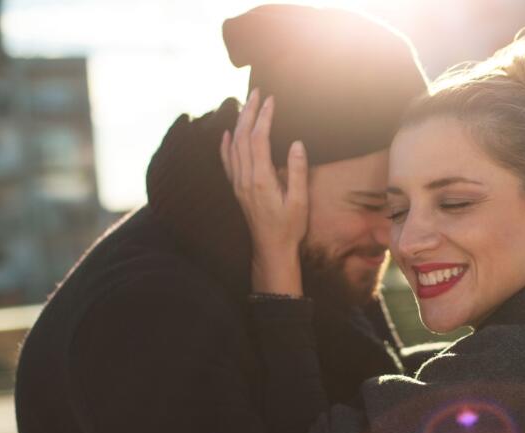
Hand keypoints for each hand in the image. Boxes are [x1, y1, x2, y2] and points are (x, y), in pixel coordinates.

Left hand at [220, 89, 308, 294]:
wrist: (271, 249)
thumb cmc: (289, 227)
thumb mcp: (300, 201)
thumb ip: (297, 171)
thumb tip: (296, 144)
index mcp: (261, 180)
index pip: (259, 139)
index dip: (264, 117)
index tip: (271, 99)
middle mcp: (245, 179)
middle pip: (242, 137)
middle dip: (249, 112)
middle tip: (257, 92)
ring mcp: (238, 184)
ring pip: (233, 146)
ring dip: (238, 123)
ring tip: (246, 105)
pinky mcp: (237, 190)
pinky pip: (226, 162)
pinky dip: (224, 145)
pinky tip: (225, 134)